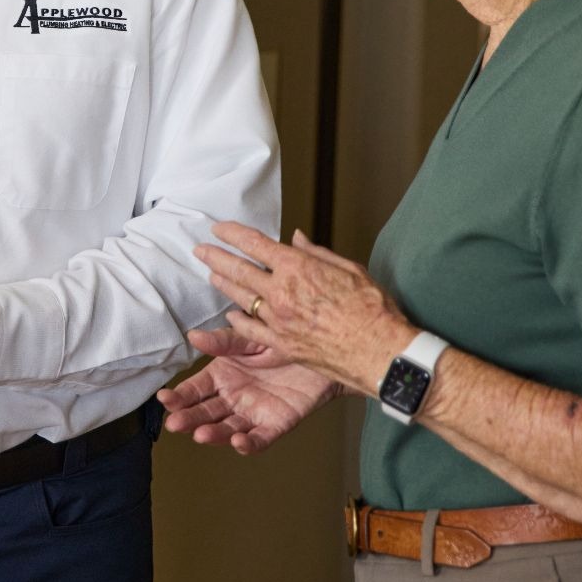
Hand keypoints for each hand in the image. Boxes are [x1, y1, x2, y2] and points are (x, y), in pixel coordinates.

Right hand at [157, 328, 338, 454]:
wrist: (319, 351)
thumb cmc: (280, 342)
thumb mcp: (248, 338)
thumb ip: (223, 342)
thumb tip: (193, 336)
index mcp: (221, 376)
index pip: (195, 389)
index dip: (179, 396)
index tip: (165, 399)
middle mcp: (233, 398)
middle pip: (206, 412)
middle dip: (189, 419)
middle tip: (175, 424)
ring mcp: (253, 413)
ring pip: (228, 428)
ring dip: (214, 434)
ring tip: (201, 435)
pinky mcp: (275, 425)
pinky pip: (260, 438)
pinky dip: (249, 443)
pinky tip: (238, 443)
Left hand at [196, 223, 414, 395]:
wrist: (380, 352)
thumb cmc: (373, 309)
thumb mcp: (349, 269)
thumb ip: (316, 253)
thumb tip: (296, 238)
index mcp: (298, 268)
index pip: (254, 244)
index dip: (232, 234)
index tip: (218, 228)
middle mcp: (282, 292)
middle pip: (238, 270)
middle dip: (216, 256)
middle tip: (200, 249)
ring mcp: (278, 320)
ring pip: (240, 298)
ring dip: (223, 284)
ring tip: (211, 274)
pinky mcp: (282, 345)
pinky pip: (251, 330)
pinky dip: (238, 320)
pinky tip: (230, 314)